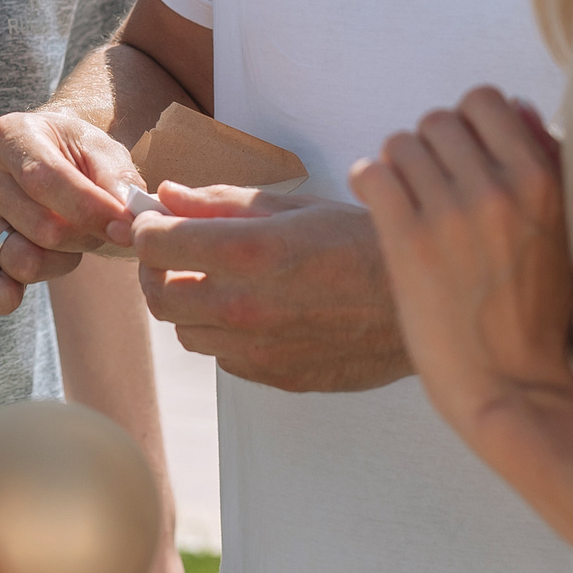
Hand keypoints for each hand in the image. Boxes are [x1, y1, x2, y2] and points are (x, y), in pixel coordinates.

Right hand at [0, 110, 140, 316]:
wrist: (47, 160)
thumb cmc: (77, 156)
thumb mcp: (103, 151)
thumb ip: (118, 179)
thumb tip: (127, 221)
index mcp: (9, 136)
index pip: (45, 180)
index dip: (91, 210)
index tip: (126, 226)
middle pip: (42, 228)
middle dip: (86, 236)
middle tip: (100, 228)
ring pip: (23, 261)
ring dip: (61, 261)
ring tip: (67, 238)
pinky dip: (3, 297)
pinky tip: (26, 281)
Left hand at [130, 187, 407, 392]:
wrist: (425, 302)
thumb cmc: (365, 242)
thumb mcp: (296, 207)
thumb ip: (222, 202)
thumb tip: (167, 195)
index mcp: (249, 251)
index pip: (155, 244)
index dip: (146, 228)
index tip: (154, 221)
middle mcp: (246, 306)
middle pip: (158, 297)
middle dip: (154, 271)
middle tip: (171, 253)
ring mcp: (260, 349)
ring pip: (186, 333)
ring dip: (188, 305)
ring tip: (214, 282)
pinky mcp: (277, 376)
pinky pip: (223, 358)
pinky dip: (222, 335)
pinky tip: (250, 312)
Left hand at [348, 88, 572, 440]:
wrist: (512, 384)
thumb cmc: (538, 313)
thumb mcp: (565, 231)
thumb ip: (547, 162)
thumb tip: (516, 105)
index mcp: (544, 179)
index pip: (485, 100)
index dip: (467, 124)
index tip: (462, 157)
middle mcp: (499, 188)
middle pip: (437, 120)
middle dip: (430, 149)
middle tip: (432, 187)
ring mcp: (452, 214)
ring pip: (401, 144)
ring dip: (398, 169)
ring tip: (408, 204)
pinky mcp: (409, 242)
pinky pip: (372, 175)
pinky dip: (370, 184)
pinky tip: (382, 209)